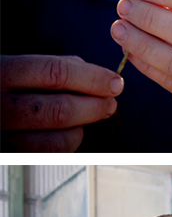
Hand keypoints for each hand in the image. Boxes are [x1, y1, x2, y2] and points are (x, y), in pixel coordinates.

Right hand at [0, 55, 122, 150]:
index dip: (93, 78)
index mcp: (0, 72)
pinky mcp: (7, 152)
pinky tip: (71, 130)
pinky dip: (69, 141)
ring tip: (94, 114)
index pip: (56, 73)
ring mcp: (1, 133)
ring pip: (59, 137)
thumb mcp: (9, 63)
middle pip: (61, 108)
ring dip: (85, 126)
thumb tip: (90, 71)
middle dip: (96, 105)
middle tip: (111, 101)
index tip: (115, 81)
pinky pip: (49, 153)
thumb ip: (48, 66)